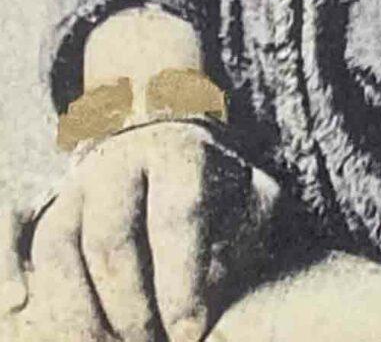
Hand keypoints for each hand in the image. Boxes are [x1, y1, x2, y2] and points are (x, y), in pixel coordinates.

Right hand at [16, 121, 286, 341]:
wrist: (176, 158)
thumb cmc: (221, 196)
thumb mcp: (250, 205)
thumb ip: (243, 237)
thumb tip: (215, 293)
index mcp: (179, 152)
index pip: (177, 217)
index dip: (181, 283)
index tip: (189, 334)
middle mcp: (120, 161)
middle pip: (111, 242)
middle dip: (131, 310)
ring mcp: (79, 185)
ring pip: (62, 251)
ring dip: (85, 316)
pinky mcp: (53, 212)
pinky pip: (34, 253)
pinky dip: (38, 293)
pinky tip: (54, 326)